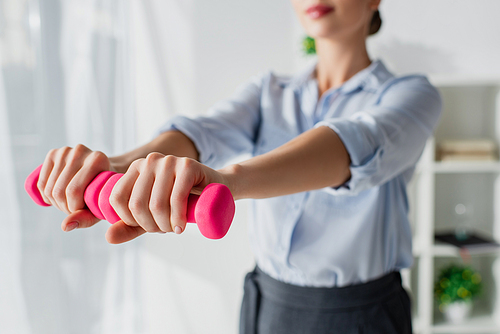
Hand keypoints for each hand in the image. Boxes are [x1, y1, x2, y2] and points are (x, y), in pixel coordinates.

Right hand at [37, 144, 112, 230]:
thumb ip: (86, 218)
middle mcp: (80, 151)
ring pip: (49, 189)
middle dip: (64, 207)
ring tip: (70, 203)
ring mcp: (65, 151)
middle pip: (59, 191)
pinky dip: (47, 197)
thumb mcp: (101, 206)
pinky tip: (59, 197)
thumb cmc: (104, 192)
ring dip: (56, 204)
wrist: (104, 172)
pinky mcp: (53, 153)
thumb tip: (64, 226)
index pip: (73, 191)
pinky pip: (41, 184)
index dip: (74, 208)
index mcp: (97, 159)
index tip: (82, 211)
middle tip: (75, 210)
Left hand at [105, 153, 230, 243]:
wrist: (216, 190)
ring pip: (156, 204)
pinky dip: (178, 218)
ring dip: (165, 225)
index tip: (148, 227)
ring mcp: (168, 161)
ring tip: (174, 229)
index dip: (130, 221)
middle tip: (165, 230)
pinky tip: (181, 227)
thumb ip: (130, 226)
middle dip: (150, 226)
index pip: (117, 199)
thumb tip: (108, 238)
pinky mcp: (187, 165)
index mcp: (135, 168)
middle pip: (137, 204)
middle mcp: (149, 161)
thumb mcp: (152, 215)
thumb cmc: (182, 203)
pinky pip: (175, 198)